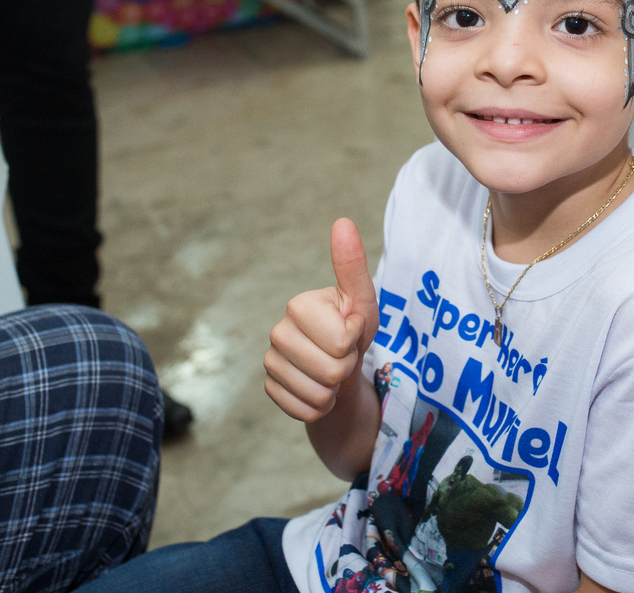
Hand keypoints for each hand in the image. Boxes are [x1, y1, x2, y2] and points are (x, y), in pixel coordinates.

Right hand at [265, 218, 379, 421]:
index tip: (351, 331)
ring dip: (335, 389)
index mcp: (299, 305)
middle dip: (346, 368)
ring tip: (333, 372)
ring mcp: (270, 362)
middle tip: (342, 356)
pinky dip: (321, 406)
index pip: (341, 341)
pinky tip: (319, 389)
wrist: (340, 369)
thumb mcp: (362, 301)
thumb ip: (352, 266)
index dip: (355, 341)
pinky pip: (306, 411)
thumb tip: (342, 222)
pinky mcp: (271, 390)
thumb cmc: (353, 330)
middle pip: (331, 371)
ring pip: (319, 394)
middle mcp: (278, 331)